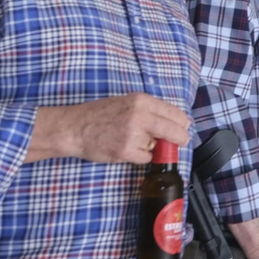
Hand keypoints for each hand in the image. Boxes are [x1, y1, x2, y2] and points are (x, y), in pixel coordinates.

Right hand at [29, 93, 189, 164]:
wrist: (74, 128)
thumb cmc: (98, 115)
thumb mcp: (127, 103)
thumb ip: (148, 110)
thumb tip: (173, 122)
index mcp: (142, 101)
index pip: (175, 113)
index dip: (182, 124)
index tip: (183, 129)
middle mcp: (141, 115)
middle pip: (175, 130)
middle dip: (180, 139)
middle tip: (179, 142)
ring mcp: (134, 133)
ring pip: (158, 146)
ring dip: (150, 147)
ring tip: (132, 141)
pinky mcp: (126, 150)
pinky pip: (146, 158)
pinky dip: (140, 157)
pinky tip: (126, 150)